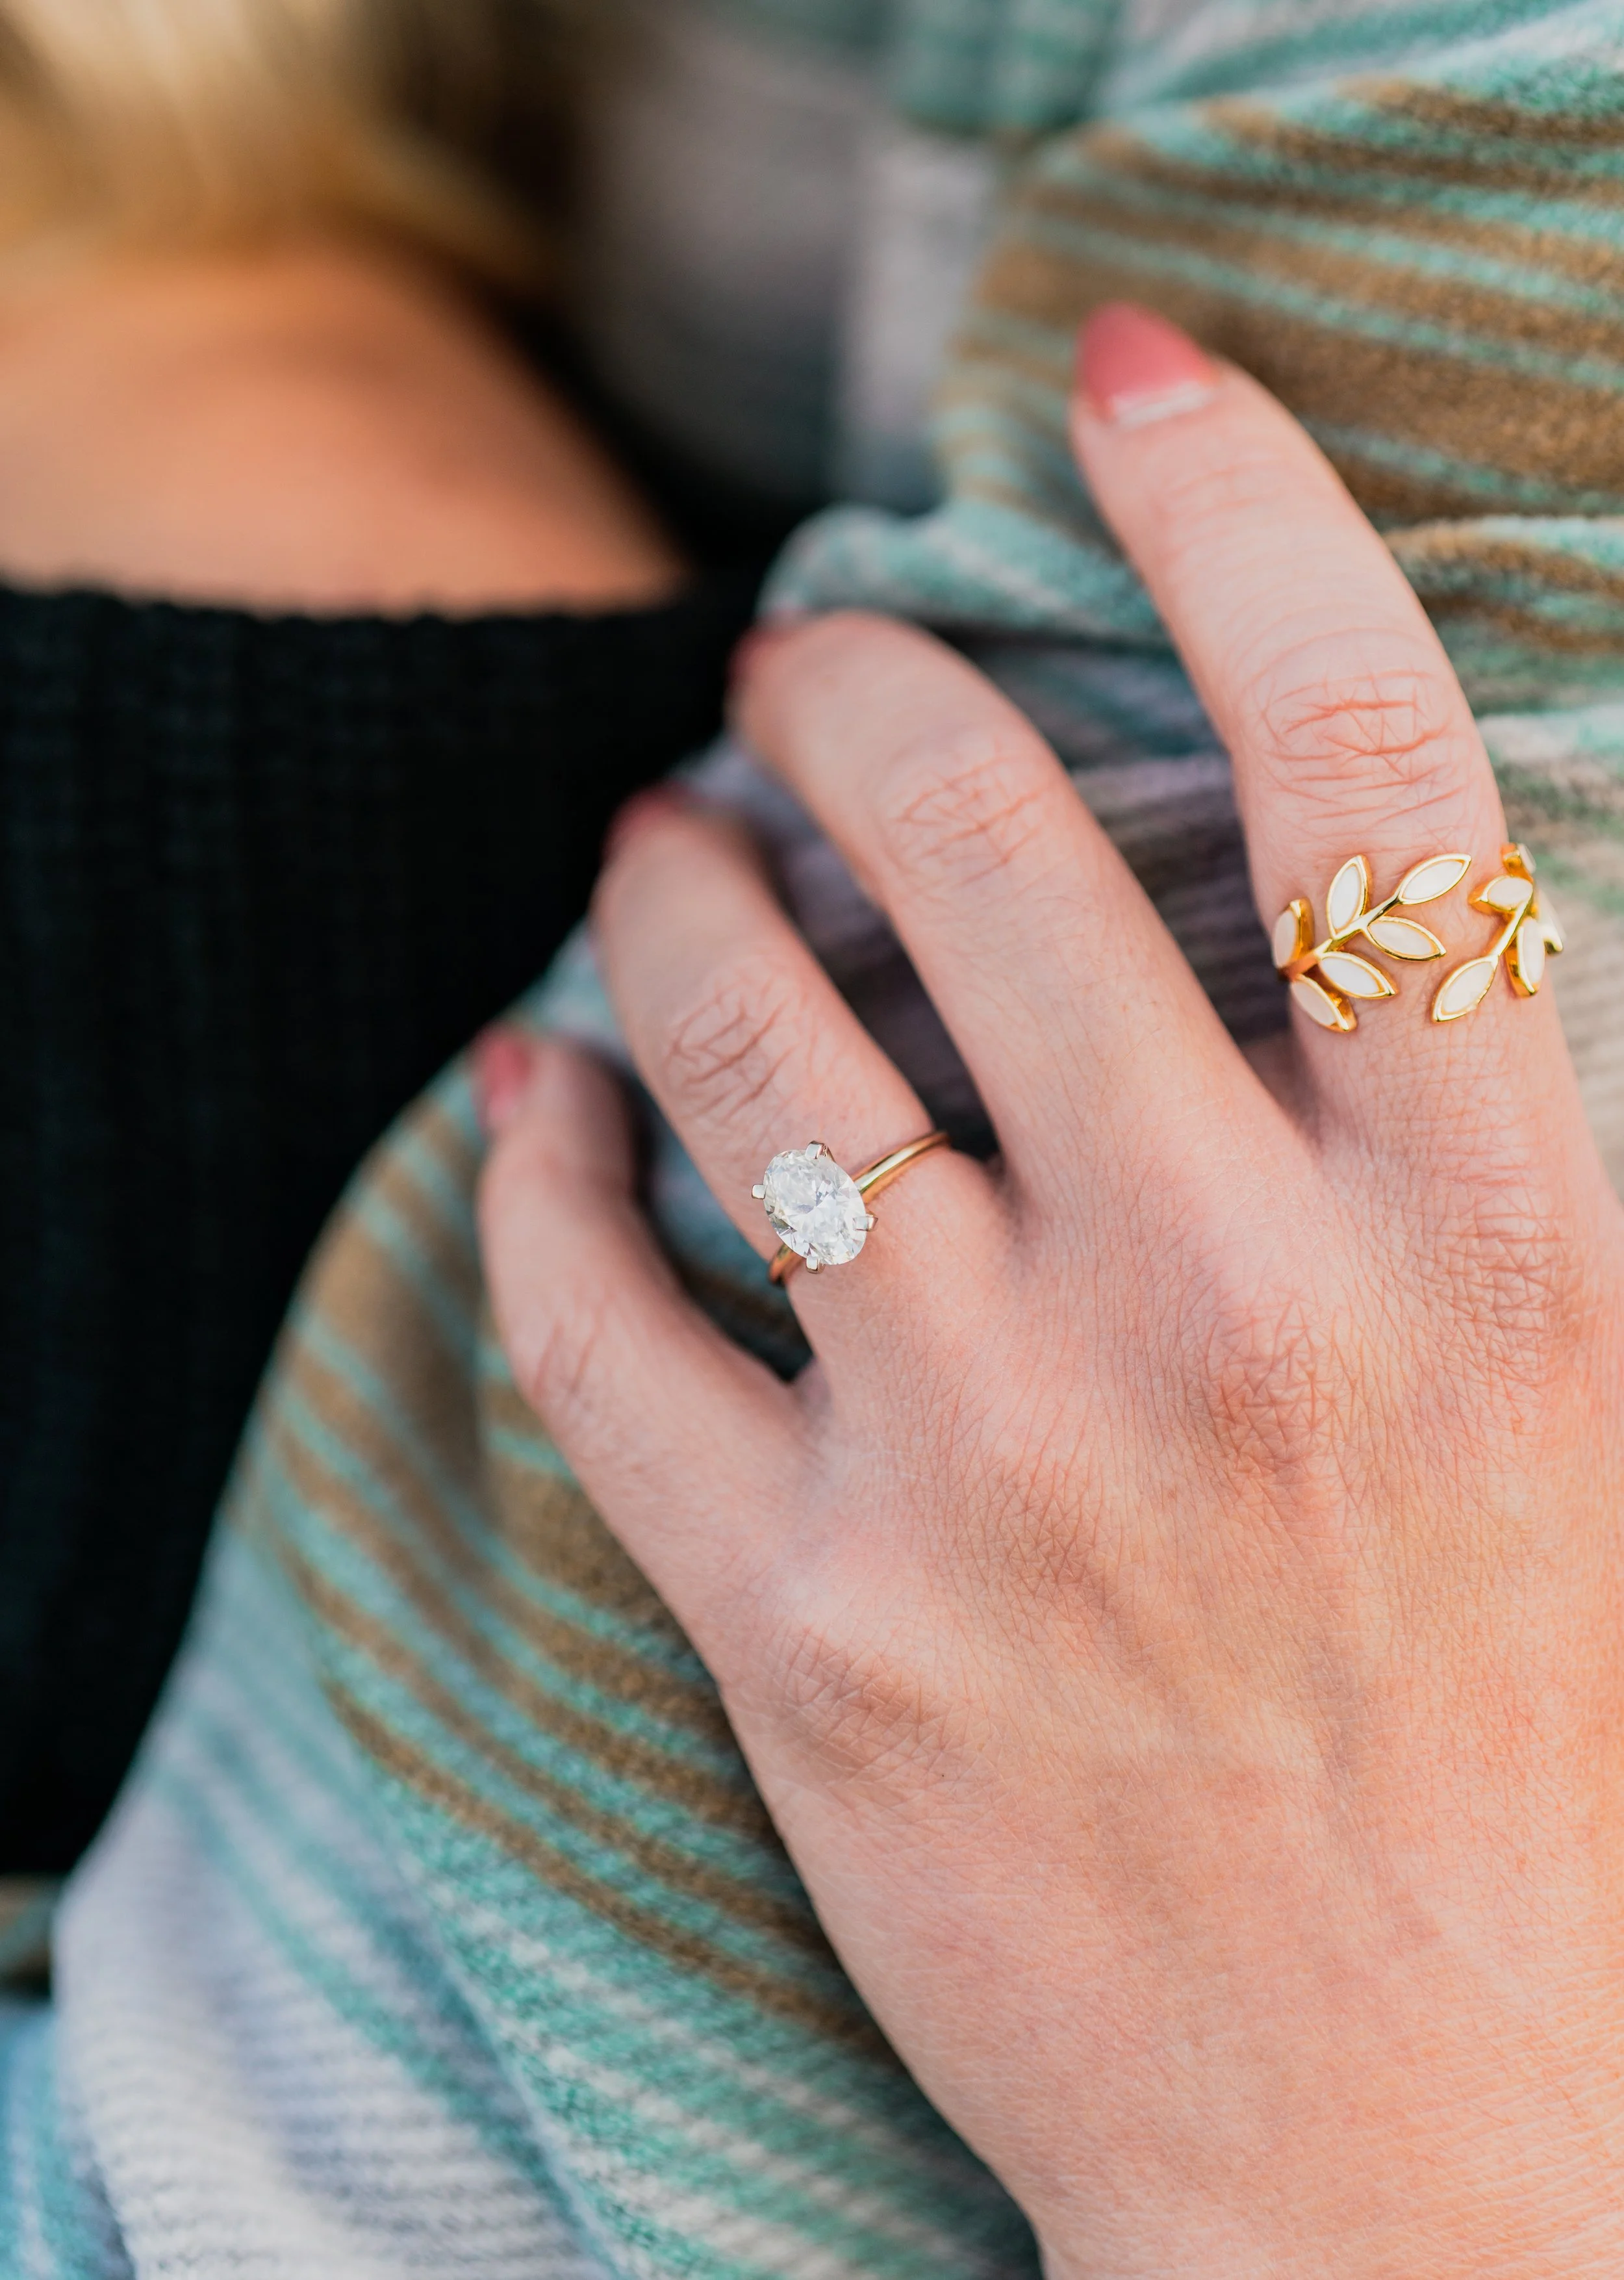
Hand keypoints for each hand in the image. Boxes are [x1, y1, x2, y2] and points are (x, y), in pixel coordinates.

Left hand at [478, 305, 1623, 2276]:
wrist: (1440, 2178)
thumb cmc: (1566, 1792)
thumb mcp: (1605, 1409)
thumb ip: (1480, 1150)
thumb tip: (1343, 901)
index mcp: (1495, 1238)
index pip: (1362, 753)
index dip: (1242, 504)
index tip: (1131, 375)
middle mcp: (1234, 1310)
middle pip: (986, 849)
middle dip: (867, 685)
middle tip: (808, 646)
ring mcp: (992, 1466)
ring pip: (753, 1049)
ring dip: (679, 892)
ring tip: (656, 835)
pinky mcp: (809, 1626)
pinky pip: (598, 1316)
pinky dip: (538, 1168)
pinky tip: (529, 1090)